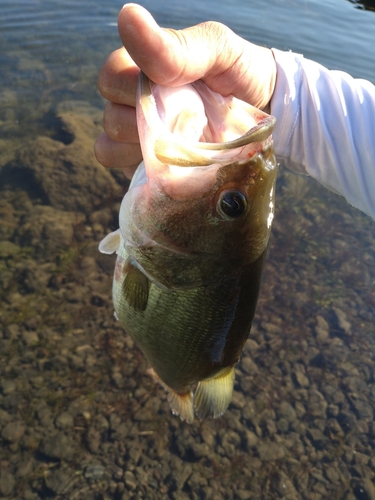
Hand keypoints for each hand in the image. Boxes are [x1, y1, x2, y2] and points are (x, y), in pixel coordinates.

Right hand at [94, 3, 275, 177]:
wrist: (267, 114)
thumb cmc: (241, 74)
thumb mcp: (218, 51)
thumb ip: (177, 46)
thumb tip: (127, 16)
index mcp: (144, 68)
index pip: (110, 78)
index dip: (131, 89)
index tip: (171, 93)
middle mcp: (134, 101)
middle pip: (110, 116)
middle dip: (143, 122)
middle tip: (183, 122)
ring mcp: (137, 135)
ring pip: (110, 145)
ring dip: (144, 148)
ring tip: (182, 144)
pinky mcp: (144, 164)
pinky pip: (121, 169)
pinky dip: (141, 169)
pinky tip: (171, 164)